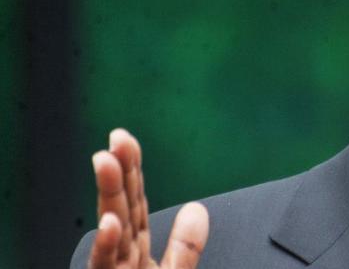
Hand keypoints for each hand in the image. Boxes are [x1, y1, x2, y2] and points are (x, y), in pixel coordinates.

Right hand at [89, 129, 208, 267]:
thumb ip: (185, 245)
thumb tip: (197, 209)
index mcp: (136, 251)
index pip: (135, 204)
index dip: (133, 172)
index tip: (127, 141)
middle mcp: (121, 257)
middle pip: (122, 208)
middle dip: (119, 172)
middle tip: (117, 138)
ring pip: (111, 230)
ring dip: (109, 194)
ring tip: (106, 161)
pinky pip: (105, 266)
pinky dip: (107, 245)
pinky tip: (110, 221)